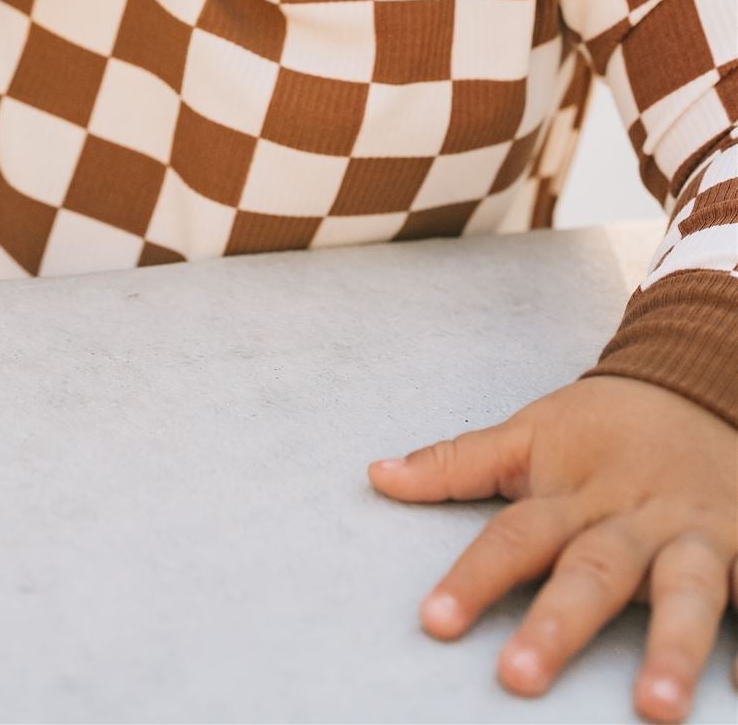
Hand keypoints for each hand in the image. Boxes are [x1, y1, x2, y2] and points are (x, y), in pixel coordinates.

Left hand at [368, 375, 737, 721]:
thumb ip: (458, 462)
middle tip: (519, 678)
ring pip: (686, 590)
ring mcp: (696, 535)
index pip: (515, 535)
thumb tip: (376, 475)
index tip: (434, 621)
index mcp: (574, 491)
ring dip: (671, 646)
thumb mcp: (531, 432)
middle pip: (594, 571)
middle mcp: (633, 516)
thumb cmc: (604, 426)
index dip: (474, 577)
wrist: (699, 382)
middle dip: (559, 624)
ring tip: (654, 707)